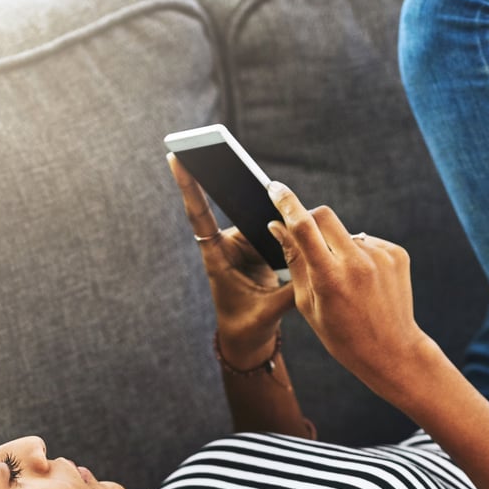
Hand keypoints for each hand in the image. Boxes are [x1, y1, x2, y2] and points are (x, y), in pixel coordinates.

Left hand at [169, 154, 295, 357]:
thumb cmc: (248, 327)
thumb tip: (312, 264)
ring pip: (258, 217)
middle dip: (235, 181)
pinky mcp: (259, 247)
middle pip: (232, 207)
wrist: (249, 338)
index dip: (188, 187)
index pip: (199, 216)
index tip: (176, 158)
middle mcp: (226, 246)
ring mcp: (243, 245)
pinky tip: (295, 212)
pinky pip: (272, 228)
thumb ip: (291, 289)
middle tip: (226, 149)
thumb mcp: (269, 311)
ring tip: (279, 190)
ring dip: (271, 208)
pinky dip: (285, 224)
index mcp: (216, 258)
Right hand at [264, 182, 444, 402]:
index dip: (286, 203)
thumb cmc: (342, 333)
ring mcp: (381, 256)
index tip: (275, 188)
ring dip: (337, 247)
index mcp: (329, 278)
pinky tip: (363, 283)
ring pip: (345, 233)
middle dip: (309, 222)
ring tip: (345, 282)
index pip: (303, 227)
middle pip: (324, 216)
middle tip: (305, 240)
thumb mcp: (307, 303)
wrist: (392, 350)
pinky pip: (366, 242)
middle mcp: (357, 262)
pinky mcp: (397, 254)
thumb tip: (278, 225)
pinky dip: (358, 255)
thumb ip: (293, 260)